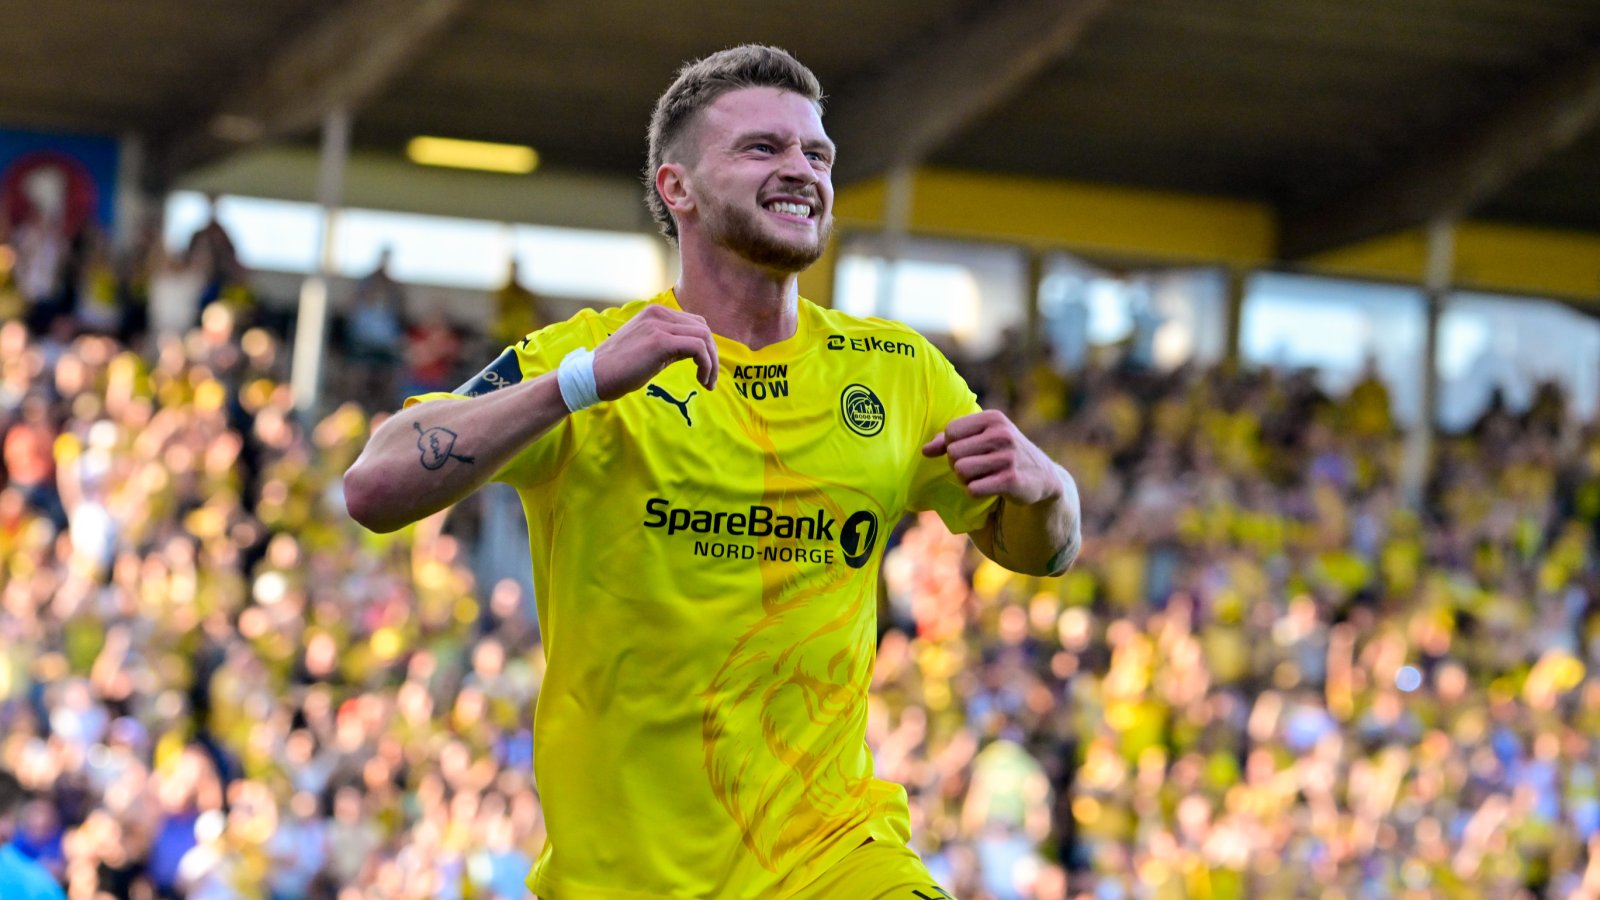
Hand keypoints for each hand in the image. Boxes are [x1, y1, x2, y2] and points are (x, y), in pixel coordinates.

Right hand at [591, 305, 718, 399]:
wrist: (591, 376)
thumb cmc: (617, 369)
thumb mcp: (648, 350)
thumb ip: (670, 345)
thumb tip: (695, 352)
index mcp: (655, 313)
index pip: (694, 324)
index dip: (705, 347)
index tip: (705, 370)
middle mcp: (658, 313)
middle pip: (703, 329)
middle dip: (712, 355)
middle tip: (710, 379)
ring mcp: (659, 325)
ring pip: (704, 337)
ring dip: (712, 362)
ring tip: (707, 383)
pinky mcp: (660, 341)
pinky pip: (698, 348)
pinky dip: (706, 364)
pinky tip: (701, 380)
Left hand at [922, 410, 1061, 503]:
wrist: (1042, 476)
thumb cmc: (1003, 452)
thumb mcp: (983, 436)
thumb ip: (950, 439)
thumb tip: (925, 450)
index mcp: (993, 418)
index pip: (951, 432)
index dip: (952, 445)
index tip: (967, 451)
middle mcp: (1002, 434)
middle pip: (953, 453)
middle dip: (958, 464)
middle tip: (976, 467)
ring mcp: (1008, 457)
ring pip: (961, 471)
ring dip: (966, 479)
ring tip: (982, 477)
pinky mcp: (1011, 480)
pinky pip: (973, 489)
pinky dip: (976, 492)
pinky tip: (989, 488)